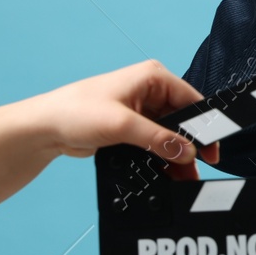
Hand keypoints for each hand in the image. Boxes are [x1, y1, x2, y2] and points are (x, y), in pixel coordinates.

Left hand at [18, 60, 220, 177]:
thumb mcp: (121, 124)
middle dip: (190, 146)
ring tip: (184, 177)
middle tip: (197, 169)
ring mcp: (141, 109)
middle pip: (183, 121)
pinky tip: (167, 173)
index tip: (211, 151)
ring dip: (176, 156)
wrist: (44, 129)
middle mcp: (150, 90)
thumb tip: (187, 151)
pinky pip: (157, 143)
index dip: (204, 127)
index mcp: (152, 77)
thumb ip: (158, 138)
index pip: (191, 101)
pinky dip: (162, 158)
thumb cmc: (73, 112)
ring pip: (171, 135)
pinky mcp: (132, 126)